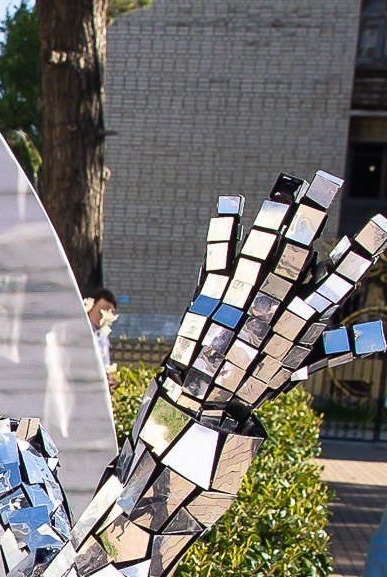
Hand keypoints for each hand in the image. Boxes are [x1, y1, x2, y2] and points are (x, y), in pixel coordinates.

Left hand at [168, 176, 386, 417]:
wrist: (207, 395)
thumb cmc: (260, 374)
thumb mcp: (304, 364)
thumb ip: (340, 344)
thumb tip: (382, 338)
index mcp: (303, 318)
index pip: (340, 280)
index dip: (362, 251)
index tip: (383, 221)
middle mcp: (276, 303)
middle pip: (299, 253)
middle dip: (313, 216)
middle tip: (328, 181)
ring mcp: (243, 295)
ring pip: (262, 249)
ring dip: (274, 216)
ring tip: (286, 186)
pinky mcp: (213, 291)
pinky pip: (220, 255)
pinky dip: (225, 229)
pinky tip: (232, 201)